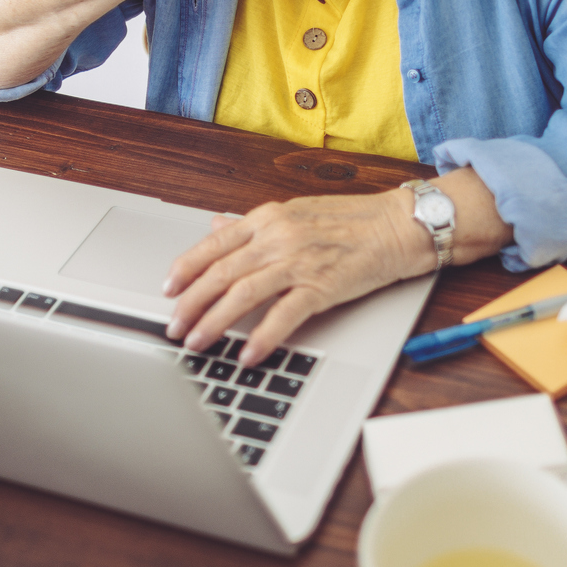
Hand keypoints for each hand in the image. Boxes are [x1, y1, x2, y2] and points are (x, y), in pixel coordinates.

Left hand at [162, 190, 435, 365]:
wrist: (398, 225)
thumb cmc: (352, 219)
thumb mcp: (294, 212)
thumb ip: (253, 225)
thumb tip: (215, 227)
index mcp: (267, 218)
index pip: (213, 245)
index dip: (185, 269)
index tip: (168, 289)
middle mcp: (277, 237)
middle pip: (220, 273)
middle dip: (191, 304)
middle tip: (173, 326)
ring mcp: (298, 261)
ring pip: (242, 295)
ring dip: (214, 323)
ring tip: (197, 343)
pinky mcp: (322, 286)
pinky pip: (283, 315)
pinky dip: (261, 337)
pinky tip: (247, 354)